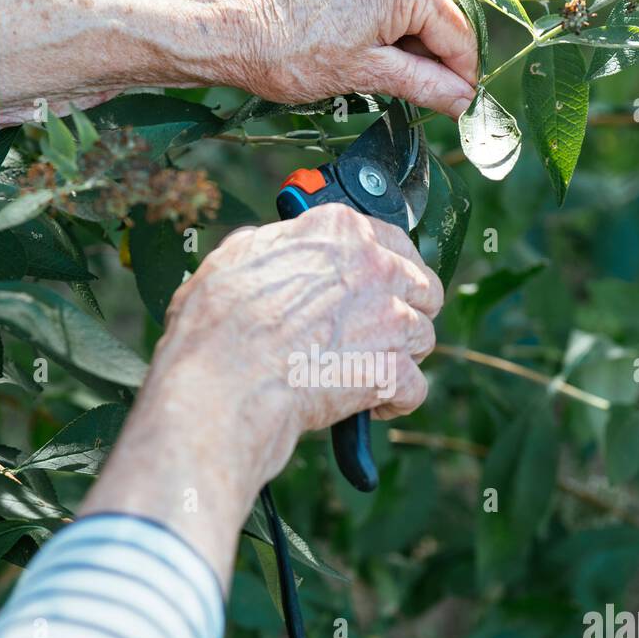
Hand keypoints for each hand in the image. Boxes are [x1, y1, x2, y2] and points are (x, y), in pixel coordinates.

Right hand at [81, 207, 442, 586]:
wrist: (222, 387)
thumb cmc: (215, 330)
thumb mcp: (229, 263)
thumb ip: (265, 248)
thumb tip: (264, 245)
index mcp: (334, 232)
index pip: (389, 240)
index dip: (383, 270)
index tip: (374, 288)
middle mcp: (372, 266)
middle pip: (419, 286)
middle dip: (402, 311)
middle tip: (375, 333)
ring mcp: (388, 318)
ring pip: (423, 336)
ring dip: (399, 357)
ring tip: (365, 372)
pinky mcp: (393, 369)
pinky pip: (415, 387)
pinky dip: (395, 401)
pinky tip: (369, 406)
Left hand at [224, 0, 477, 116]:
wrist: (235, 31)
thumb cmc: (291, 54)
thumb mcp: (367, 75)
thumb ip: (425, 85)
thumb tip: (464, 100)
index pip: (458, 37)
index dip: (462, 78)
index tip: (461, 107)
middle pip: (440, 19)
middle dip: (432, 60)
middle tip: (409, 95)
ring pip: (417, 8)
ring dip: (408, 44)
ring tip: (371, 68)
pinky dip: (388, 25)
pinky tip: (360, 46)